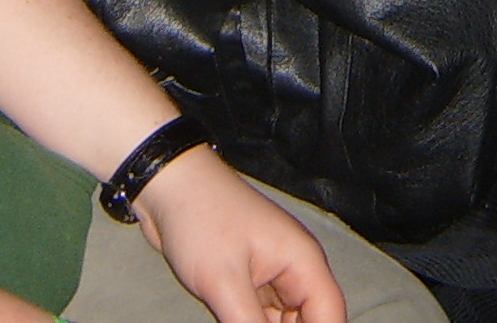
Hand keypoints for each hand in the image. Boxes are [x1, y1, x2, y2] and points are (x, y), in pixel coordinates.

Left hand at [134, 145, 344, 322]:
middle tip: (244, 322)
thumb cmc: (200, 218)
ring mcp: (269, 275)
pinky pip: (260, 316)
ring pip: (281, 321)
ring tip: (232, 314)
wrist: (166, 186)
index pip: (330, 314)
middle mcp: (292, 268)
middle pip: (308, 319)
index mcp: (302, 260)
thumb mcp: (225, 282)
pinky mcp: (246, 281)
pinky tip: (231, 320)